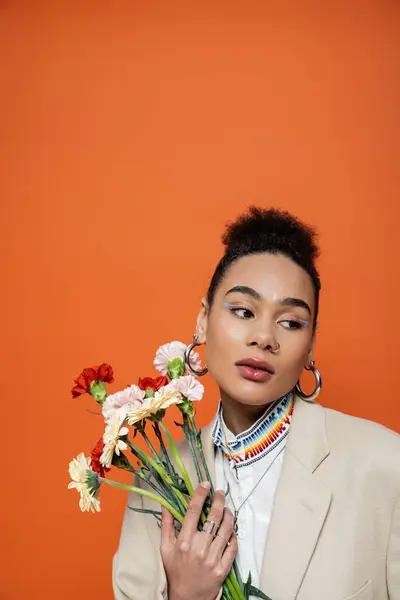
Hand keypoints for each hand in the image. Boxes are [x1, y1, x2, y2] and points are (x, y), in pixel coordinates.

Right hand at [161, 481, 237, 599]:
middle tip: (220, 493)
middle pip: (213, 518)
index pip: (193, 512)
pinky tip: (231, 528)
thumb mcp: (165, 548)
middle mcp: (199, 548)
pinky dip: (233, 535)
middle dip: (218, 501)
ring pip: (225, 530)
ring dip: (228, 516)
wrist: (186, 599)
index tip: (205, 485)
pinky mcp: (223, 568)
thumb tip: (165, 504)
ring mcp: (212, 559)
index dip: (200, 495)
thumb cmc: (175, 571)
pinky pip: (232, 547)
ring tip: (227, 509)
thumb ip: (166, 525)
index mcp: (184, 542)